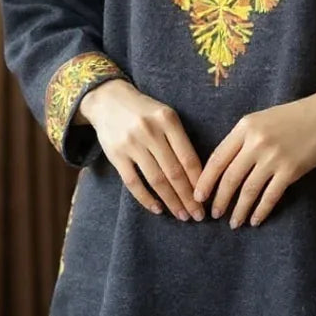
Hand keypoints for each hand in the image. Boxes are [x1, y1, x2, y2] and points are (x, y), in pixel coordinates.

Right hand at [79, 79, 205, 221]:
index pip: (188, 157)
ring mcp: (132, 143)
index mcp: (168, 119)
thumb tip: (199, 175)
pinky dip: (146, 198)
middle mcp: (150, 131)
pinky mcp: (115, 154)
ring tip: (182, 215)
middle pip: (174, 172)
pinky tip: (158, 208)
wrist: (107, 99)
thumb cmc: (145, 111)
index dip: (199, 181)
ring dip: (171, 201)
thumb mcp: (165, 115)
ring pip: (156, 180)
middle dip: (188, 197)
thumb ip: (179, 139)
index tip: (207, 199)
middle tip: (198, 215)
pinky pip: (133, 182)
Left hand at [193, 86, 315, 228]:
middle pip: (230, 177)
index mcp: (244, 127)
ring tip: (234, 222)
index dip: (206, 180)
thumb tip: (223, 166)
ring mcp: (273, 158)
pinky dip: (260, 210)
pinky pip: (270, 196)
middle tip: (214, 214)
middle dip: (219, 199)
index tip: (198, 196)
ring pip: (248, 190)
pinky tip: (255, 220)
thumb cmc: (292, 117)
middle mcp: (255, 143)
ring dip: (239, 210)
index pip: (217, 158)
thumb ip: (242, 138)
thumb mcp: (260, 119)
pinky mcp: (290, 171)